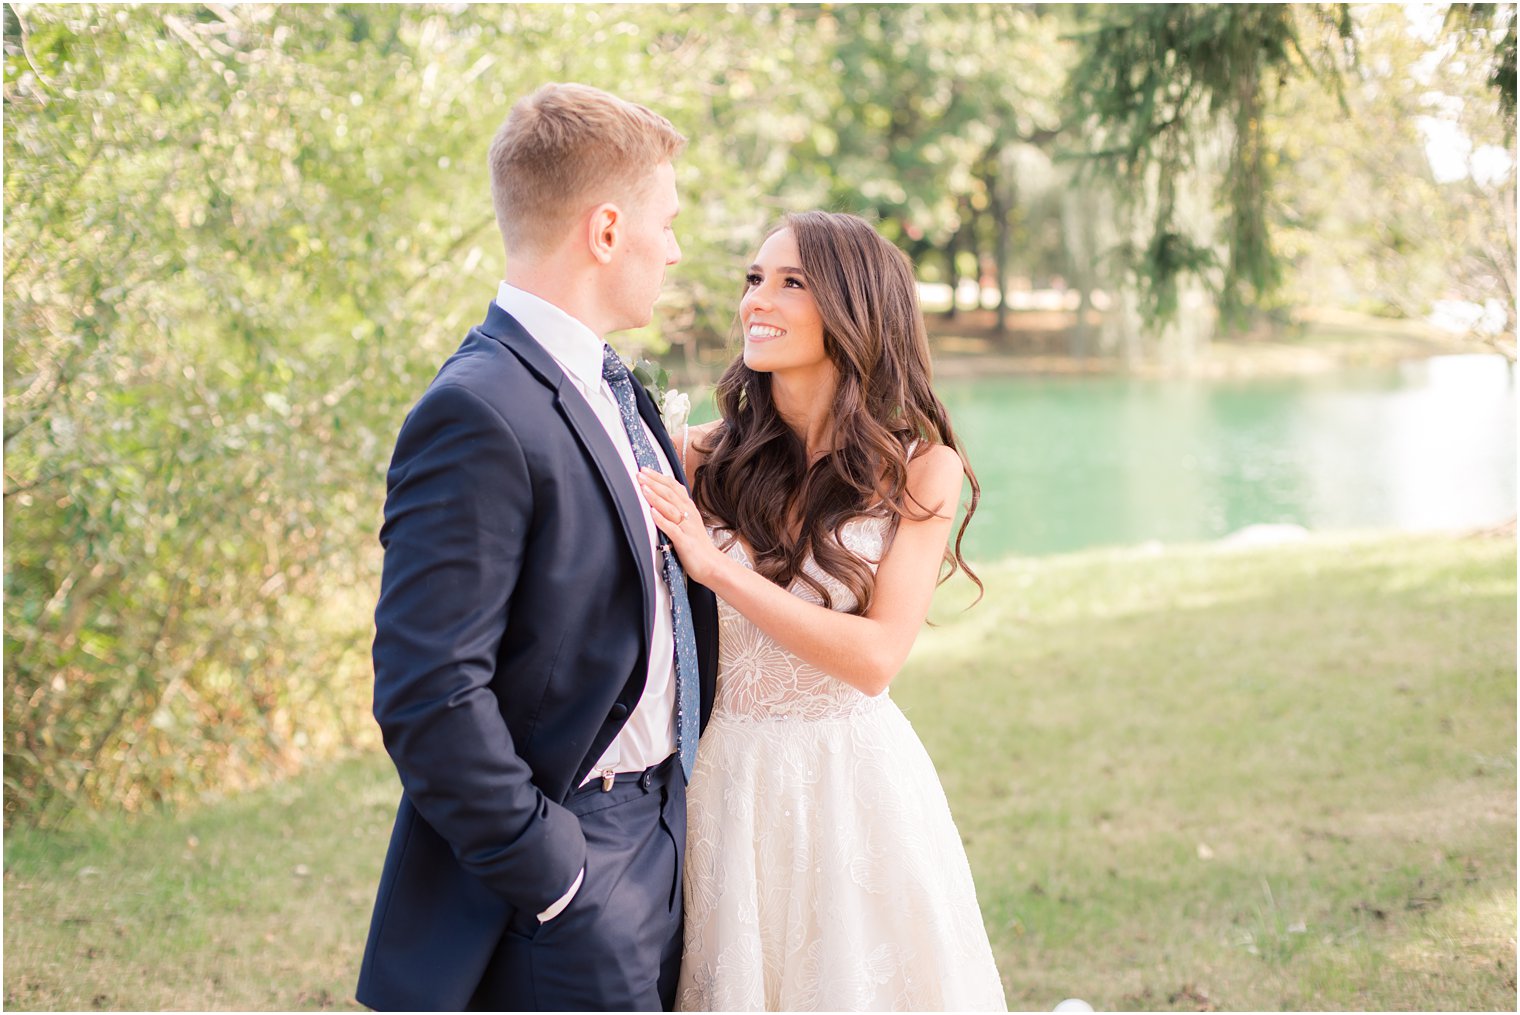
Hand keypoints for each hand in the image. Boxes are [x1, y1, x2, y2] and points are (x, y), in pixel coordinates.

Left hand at [637, 467, 722, 583]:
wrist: (712, 565)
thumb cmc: (697, 545)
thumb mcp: (688, 523)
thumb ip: (676, 510)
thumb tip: (660, 499)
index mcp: (689, 509)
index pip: (674, 487)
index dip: (659, 477)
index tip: (645, 469)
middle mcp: (689, 515)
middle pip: (671, 493)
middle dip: (654, 482)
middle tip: (639, 474)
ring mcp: (687, 528)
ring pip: (671, 508)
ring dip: (656, 497)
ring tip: (643, 488)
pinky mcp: (685, 542)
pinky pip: (672, 529)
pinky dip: (662, 520)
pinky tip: (652, 512)